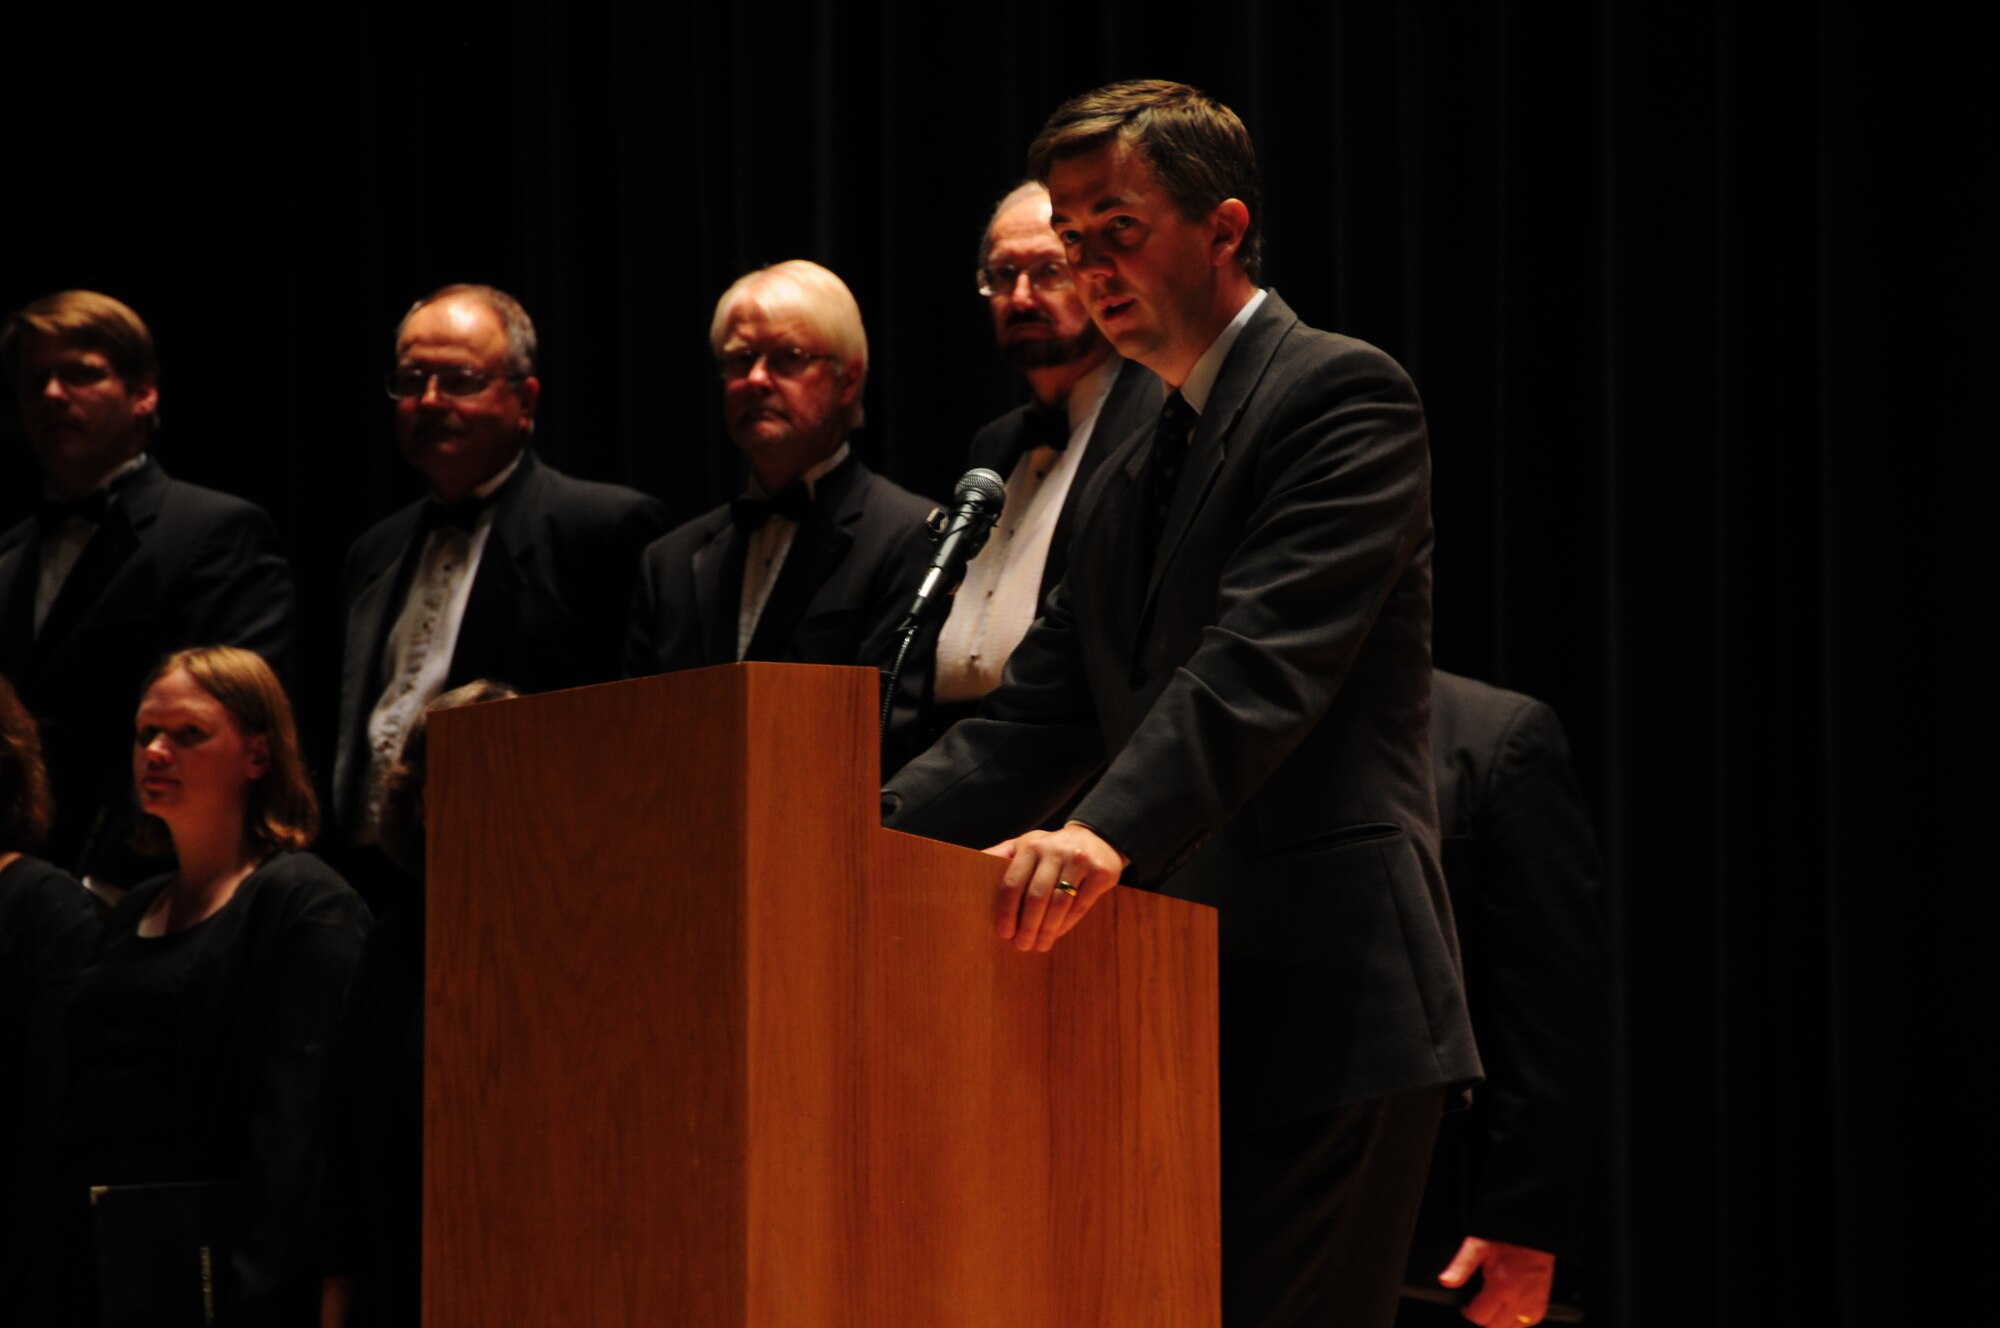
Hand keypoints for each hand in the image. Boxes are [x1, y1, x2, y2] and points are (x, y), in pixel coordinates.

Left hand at [982, 822, 1127, 951]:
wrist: (1097, 839)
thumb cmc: (1052, 849)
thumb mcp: (1027, 845)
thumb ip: (1000, 856)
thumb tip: (968, 867)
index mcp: (1032, 846)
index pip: (1014, 883)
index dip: (1007, 912)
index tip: (1004, 933)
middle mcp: (1055, 851)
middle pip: (1036, 897)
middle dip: (1027, 926)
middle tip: (1022, 945)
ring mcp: (1079, 860)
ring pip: (1059, 904)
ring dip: (1047, 930)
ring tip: (1039, 945)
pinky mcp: (1100, 873)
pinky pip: (1080, 905)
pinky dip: (1066, 924)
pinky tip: (1057, 934)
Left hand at [1439, 1236, 1555, 1326]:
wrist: (1532, 1230)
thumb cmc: (1507, 1237)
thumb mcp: (1477, 1245)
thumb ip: (1460, 1266)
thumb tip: (1446, 1281)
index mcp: (1501, 1286)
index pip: (1479, 1317)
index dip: (1468, 1311)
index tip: (1466, 1305)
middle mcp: (1518, 1298)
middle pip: (1494, 1327)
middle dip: (1483, 1318)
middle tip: (1479, 1304)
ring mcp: (1532, 1302)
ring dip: (1500, 1321)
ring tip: (1494, 1306)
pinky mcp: (1542, 1301)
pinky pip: (1530, 1322)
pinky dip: (1519, 1320)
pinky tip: (1511, 1308)